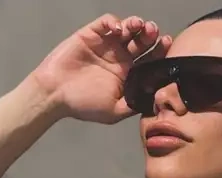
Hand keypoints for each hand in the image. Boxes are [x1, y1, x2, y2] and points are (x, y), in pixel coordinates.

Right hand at [32, 14, 171, 123]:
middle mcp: (120, 57)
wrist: (54, 94)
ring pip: (128, 28)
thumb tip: (157, 100)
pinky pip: (107, 22)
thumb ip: (134, 104)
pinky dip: (114, 22)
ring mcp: (107, 45)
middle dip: (151, 34)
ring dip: (136, 24)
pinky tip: (116, 30)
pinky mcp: (92, 34)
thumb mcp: (114, 111)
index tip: (167, 44)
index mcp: (129, 74)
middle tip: (153, 32)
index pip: (150, 59)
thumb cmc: (82, 105)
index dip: (160, 50)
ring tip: (138, 26)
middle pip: (142, 41)